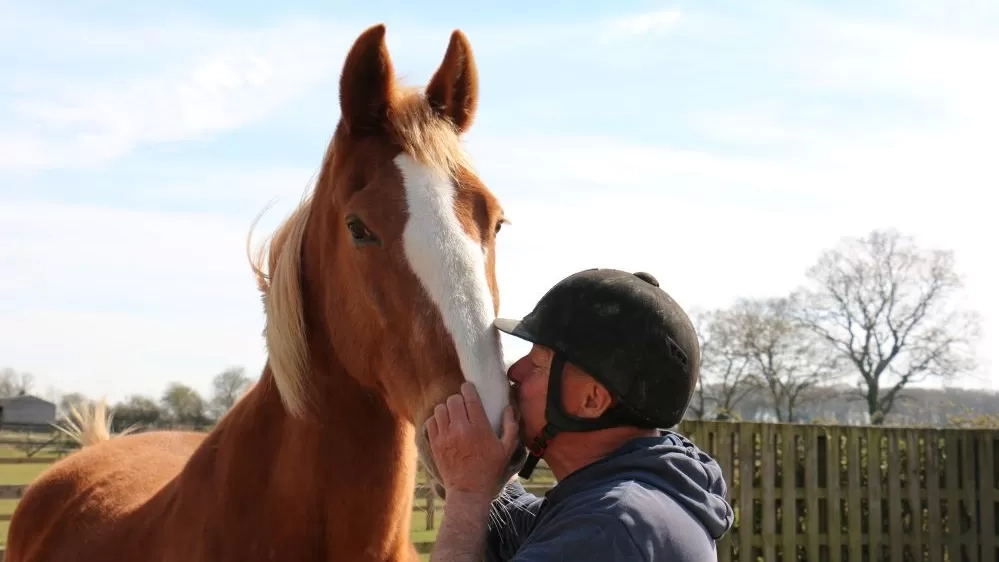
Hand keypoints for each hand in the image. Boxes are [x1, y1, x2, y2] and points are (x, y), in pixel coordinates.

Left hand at [425, 382, 518, 499]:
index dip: (469, 388)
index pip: (470, 397)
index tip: (470, 389)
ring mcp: (445, 436)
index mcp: (479, 427)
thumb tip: (509, 407)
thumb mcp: (507, 449)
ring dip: (447, 409)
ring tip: (453, 415)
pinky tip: (444, 425)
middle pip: (453, 399)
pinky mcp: (435, 444)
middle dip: (459, 399)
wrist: (469, 491)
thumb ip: (511, 426)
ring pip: (440, 408)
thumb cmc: (490, 469)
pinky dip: (437, 420)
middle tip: (463, 406)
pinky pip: (431, 421)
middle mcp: (460, 429)